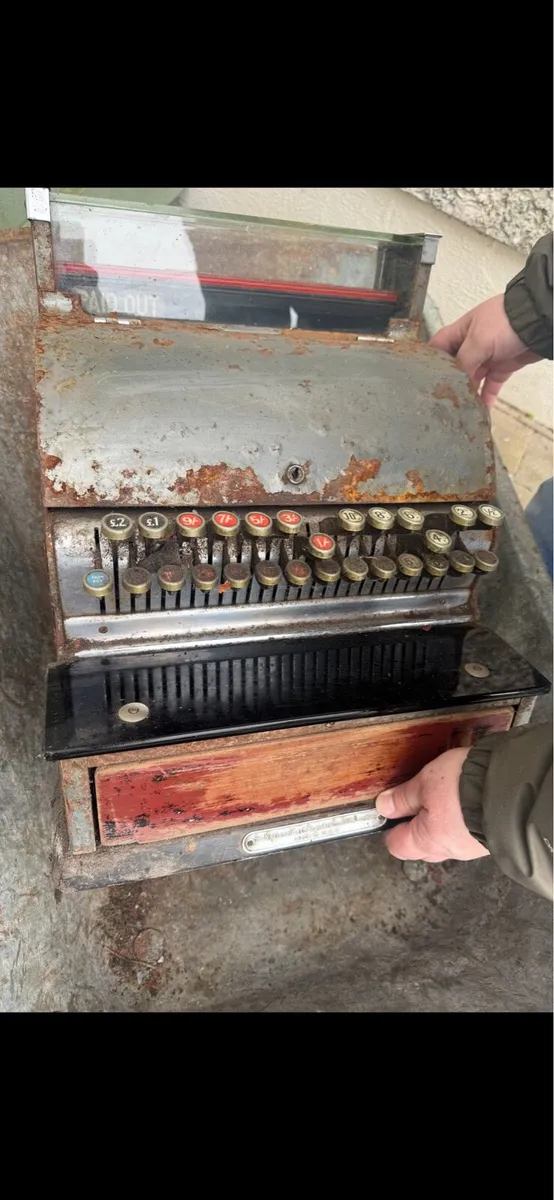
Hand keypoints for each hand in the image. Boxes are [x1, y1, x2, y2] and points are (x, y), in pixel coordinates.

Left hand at [375, 748, 488, 862]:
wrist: (511, 789)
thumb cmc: (466, 787)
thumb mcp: (426, 783)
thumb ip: (404, 797)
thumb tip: (384, 806)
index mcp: (426, 840)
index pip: (397, 845)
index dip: (390, 828)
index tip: (389, 812)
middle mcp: (449, 850)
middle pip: (423, 847)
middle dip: (416, 828)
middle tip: (416, 803)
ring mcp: (472, 847)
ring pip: (448, 840)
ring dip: (443, 823)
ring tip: (444, 798)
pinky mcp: (490, 838)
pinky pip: (468, 834)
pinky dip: (463, 821)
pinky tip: (466, 802)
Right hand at [429, 294, 540, 406]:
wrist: (537, 323)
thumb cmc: (505, 322)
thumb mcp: (477, 341)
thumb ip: (463, 362)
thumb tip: (455, 383)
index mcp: (460, 331)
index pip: (438, 346)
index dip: (428, 361)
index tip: (419, 379)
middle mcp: (471, 344)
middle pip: (454, 367)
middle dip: (447, 382)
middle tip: (438, 400)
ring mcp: (487, 357)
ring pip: (471, 379)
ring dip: (466, 393)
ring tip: (457, 409)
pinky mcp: (502, 368)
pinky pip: (490, 386)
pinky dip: (485, 398)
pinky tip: (479, 410)